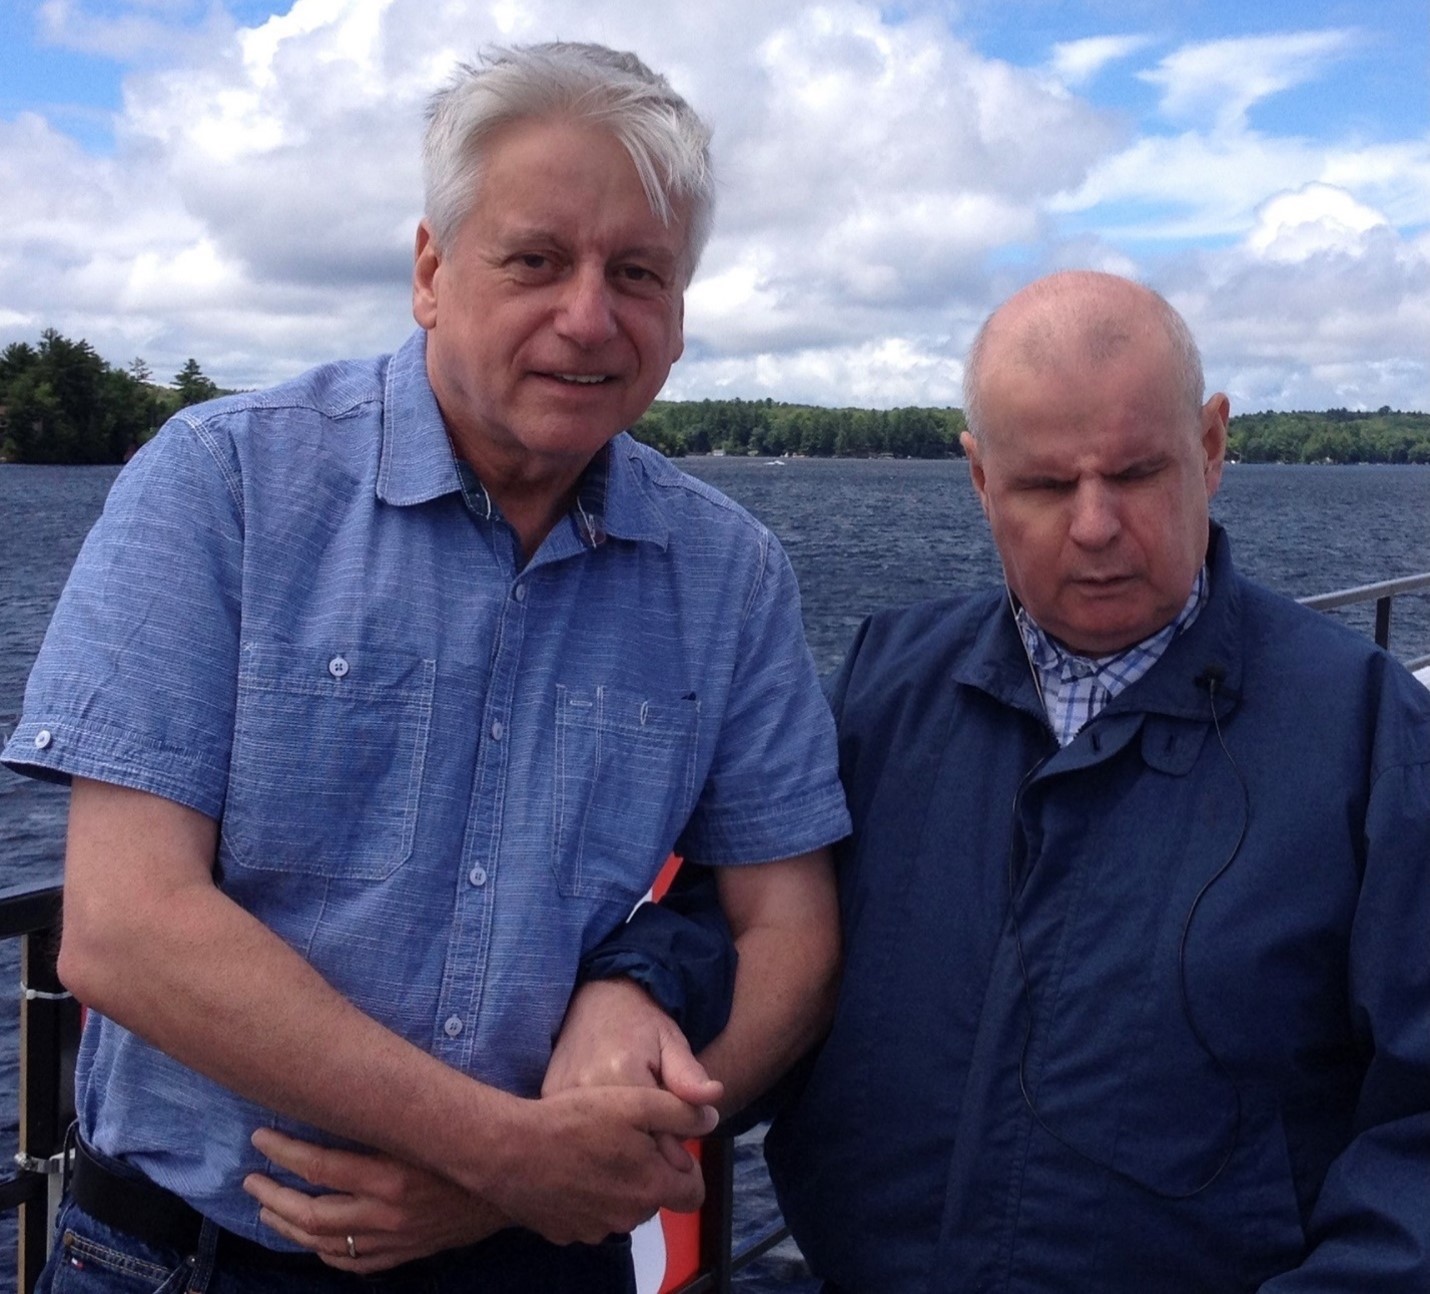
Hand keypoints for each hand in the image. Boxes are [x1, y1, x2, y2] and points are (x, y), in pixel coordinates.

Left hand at [243, 1127, 505, 1273]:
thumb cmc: (467, 1140)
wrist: (512, 1183)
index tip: (261, 1138)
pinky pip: (350, 1261)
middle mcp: (388, 1212)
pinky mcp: (402, 1254)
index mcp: (393, 1174)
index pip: (320, 1167)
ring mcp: (393, 1239)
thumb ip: (386, 1115)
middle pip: (311, 1212)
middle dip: (273, 1196)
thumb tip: (340, 1091)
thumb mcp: (427, 1122)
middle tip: (250, 1180)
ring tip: (266, 1207)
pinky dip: (322, 1251)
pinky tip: (308, 1238)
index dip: (284, 1153)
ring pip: (323, 1241)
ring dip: (287, 1224)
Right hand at [485, 1082, 717, 1244]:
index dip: (685, 1165)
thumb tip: (712, 1114)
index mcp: (651, 1188)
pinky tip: (569, 1164)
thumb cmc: (573, 1120)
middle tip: (622, 1135)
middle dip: (647, 1170)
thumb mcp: (635, 1100)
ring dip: (616, 1182)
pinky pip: (588, 1213)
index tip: (666, 1142)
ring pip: (620, 1205)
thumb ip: (681, 1108)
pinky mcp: (563, 1231)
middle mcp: (627, 1218)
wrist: (507, 1150)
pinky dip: (586, 1193)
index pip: (692, 1193)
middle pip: (654, 1196)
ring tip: (592, 1146)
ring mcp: (593, 1229)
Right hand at [545, 977, 722, 1168]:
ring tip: (627, 1112)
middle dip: (650, 1144)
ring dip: (622, 1143)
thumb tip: (714, 1099)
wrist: (594, 999)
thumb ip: (689, 1075)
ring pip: (605, 1145)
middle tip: (649, 1113)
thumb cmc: (639, 1020)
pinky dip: (597, 1135)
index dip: (675, 1137)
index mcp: (621, 1075)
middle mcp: (587, 1091)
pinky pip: (581, 1133)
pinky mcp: (546, 1100)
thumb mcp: (670, 1041)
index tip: (676, 1123)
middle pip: (632, 1148)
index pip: (662, 1136)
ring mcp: (561, 1097)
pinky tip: (603, 1116)